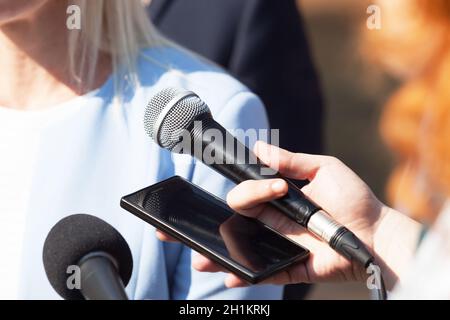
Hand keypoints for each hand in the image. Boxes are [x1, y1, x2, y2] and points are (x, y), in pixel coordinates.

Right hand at [191, 141, 419, 288]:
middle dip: (217, 219)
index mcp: (279, 198)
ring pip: (242, 247)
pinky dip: (245, 276)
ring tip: (201, 258)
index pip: (250, 192)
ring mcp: (280, 244)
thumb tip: (260, 148)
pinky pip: (264, 272)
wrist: (377, 234)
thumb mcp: (325, 170)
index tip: (278, 187)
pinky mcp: (290, 266)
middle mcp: (275, 221)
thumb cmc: (354, 200)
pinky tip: (230, 277)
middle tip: (230, 212)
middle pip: (238, 219)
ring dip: (219, 253)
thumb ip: (292, 161)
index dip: (251, 188)